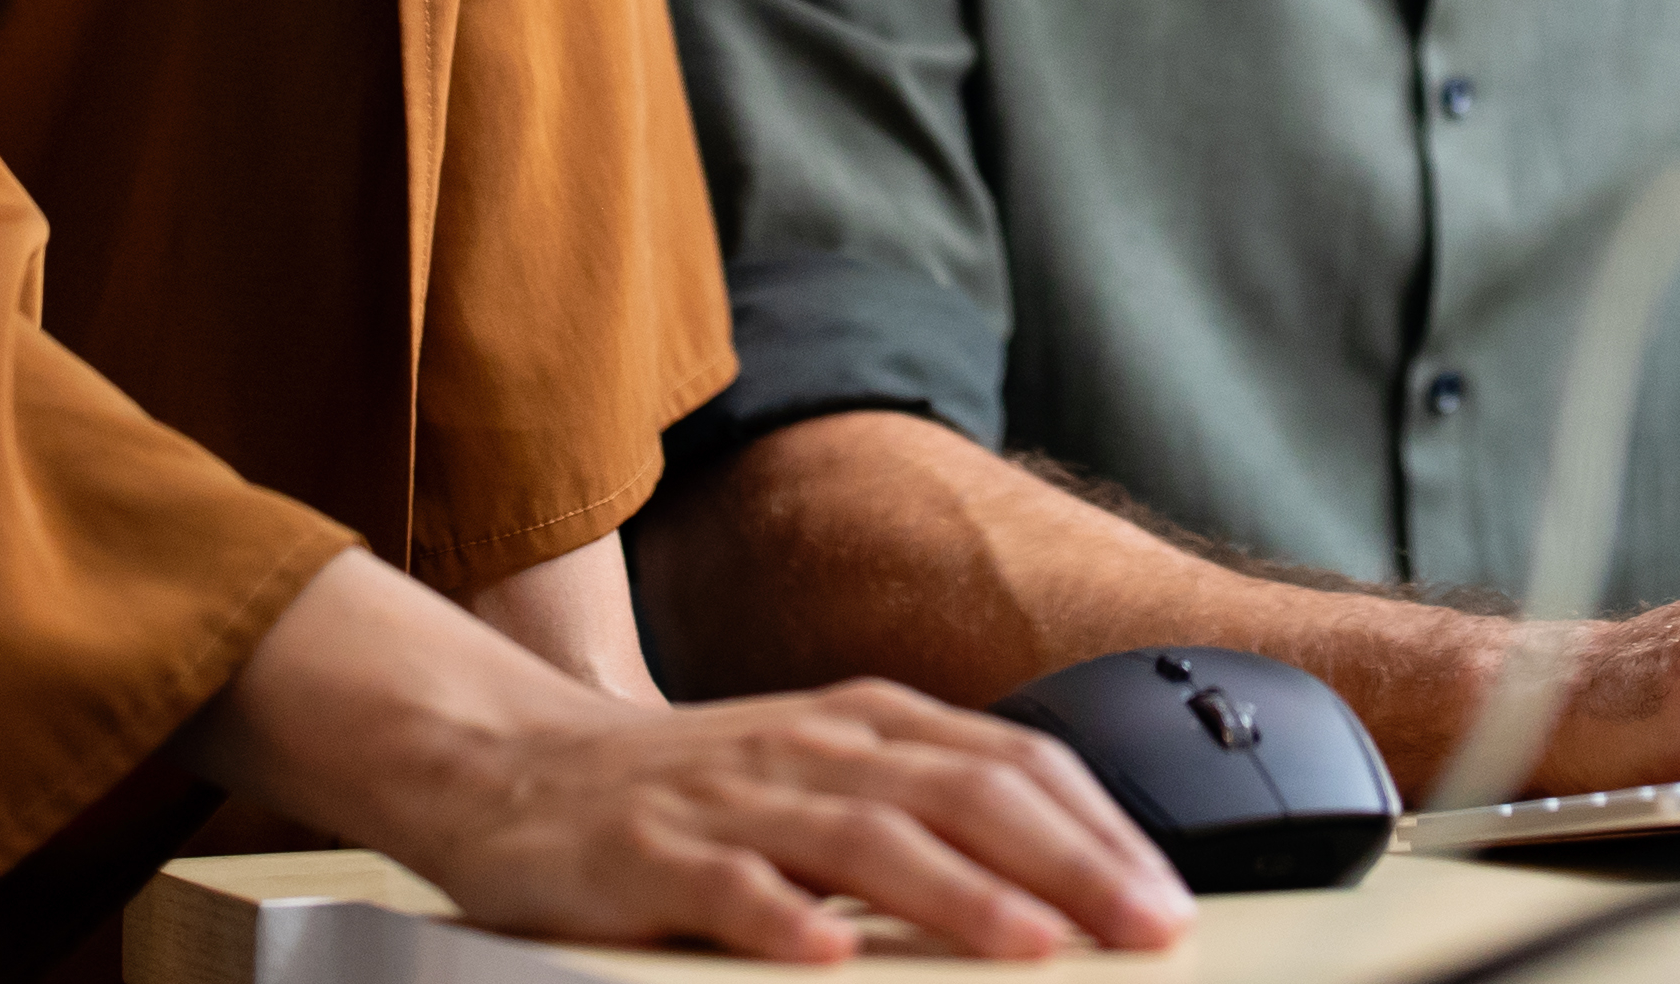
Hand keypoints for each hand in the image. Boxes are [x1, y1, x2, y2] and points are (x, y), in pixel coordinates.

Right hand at [189, 551, 1193, 963]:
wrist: (510, 765)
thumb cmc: (690, 789)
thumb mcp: (819, 774)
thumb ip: (925, 809)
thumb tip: (1067, 875)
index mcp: (863, 723)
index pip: (1007, 760)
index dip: (1097, 824)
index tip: (1169, 895)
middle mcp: (809, 746)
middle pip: (960, 791)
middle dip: (1066, 859)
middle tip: (1146, 926)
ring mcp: (729, 797)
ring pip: (861, 837)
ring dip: (955, 891)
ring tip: (1030, 942)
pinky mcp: (647, 852)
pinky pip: (724, 887)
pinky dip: (781, 917)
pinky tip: (826, 956)